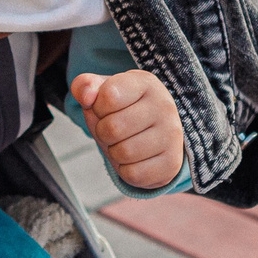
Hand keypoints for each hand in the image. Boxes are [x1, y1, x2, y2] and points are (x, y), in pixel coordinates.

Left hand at [73, 68, 183, 191]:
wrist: (153, 133)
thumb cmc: (123, 110)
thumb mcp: (103, 92)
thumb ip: (85, 86)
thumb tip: (86, 97)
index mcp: (146, 84)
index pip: (108, 96)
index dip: (97, 107)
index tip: (106, 108)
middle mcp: (164, 106)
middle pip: (112, 128)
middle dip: (103, 132)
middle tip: (113, 129)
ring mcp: (172, 135)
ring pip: (123, 153)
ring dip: (114, 152)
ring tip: (124, 142)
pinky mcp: (171, 163)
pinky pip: (133, 174)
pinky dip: (125, 170)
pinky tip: (134, 158)